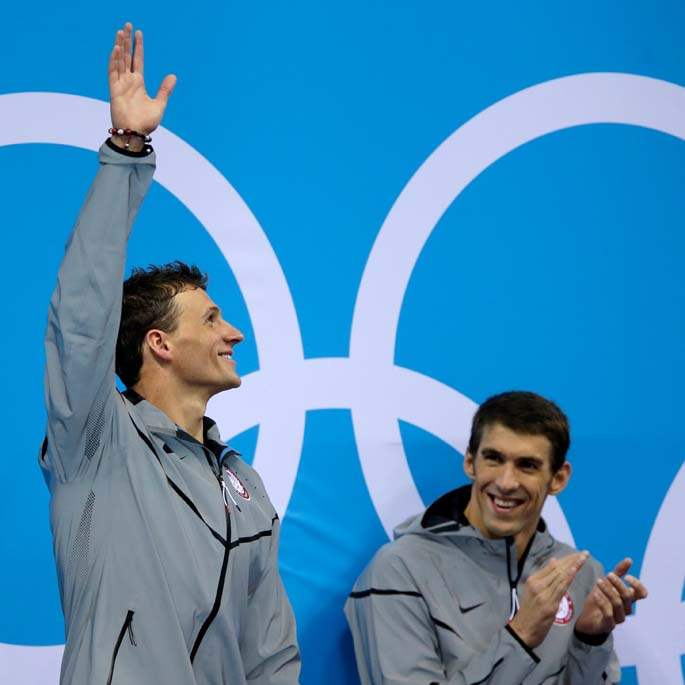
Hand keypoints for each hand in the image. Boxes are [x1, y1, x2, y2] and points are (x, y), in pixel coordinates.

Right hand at [108, 23, 175, 137]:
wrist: (136, 134)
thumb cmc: (146, 123)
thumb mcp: (159, 104)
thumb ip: (165, 90)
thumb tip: (173, 75)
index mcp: (138, 84)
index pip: (138, 60)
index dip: (138, 47)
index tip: (139, 33)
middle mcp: (128, 81)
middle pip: (127, 56)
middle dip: (127, 41)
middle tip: (128, 25)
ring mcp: (120, 85)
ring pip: (119, 61)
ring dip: (119, 46)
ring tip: (120, 32)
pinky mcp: (114, 90)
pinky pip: (113, 72)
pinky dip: (114, 61)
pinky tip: (117, 49)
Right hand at [508, 551, 587, 647]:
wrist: (522, 630)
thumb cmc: (529, 612)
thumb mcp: (532, 592)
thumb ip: (544, 578)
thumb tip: (554, 561)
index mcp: (533, 580)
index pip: (552, 566)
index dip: (566, 559)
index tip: (577, 554)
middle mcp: (537, 584)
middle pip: (557, 568)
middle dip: (572, 560)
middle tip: (585, 553)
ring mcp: (543, 593)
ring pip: (560, 576)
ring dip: (573, 565)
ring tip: (583, 558)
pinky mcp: (549, 604)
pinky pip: (560, 588)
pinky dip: (567, 578)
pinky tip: (574, 570)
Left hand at [574, 557, 647, 635]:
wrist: (585, 618)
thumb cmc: (600, 599)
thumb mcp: (608, 583)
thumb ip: (619, 572)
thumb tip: (629, 559)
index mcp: (627, 599)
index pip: (642, 594)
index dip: (637, 585)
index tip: (627, 576)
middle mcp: (625, 609)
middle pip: (628, 597)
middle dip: (619, 584)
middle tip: (608, 574)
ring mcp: (617, 618)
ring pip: (618, 604)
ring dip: (608, 591)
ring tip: (598, 581)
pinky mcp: (607, 625)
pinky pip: (608, 615)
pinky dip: (602, 603)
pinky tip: (595, 594)